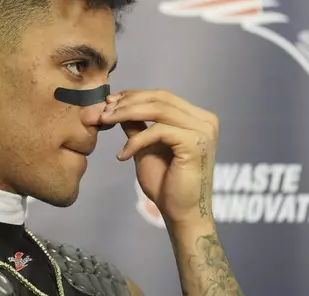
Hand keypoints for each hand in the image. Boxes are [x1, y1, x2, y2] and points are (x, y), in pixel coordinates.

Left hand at [100, 90, 218, 224]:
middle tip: (104, 110)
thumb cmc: (166, 183)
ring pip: (158, 110)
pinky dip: (136, 140)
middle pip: (160, 98)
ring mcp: (203, 130)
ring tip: (106, 121)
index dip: (134, 95)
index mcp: (197, 118)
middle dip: (128, 102)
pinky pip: (158, 131)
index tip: (109, 101)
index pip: (163, 96)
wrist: (181, 213)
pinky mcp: (195, 143)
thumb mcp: (146, 147)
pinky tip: (123, 155)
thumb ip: (137, 125)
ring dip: (127, 113)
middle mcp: (205, 120)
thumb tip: (116, 104)